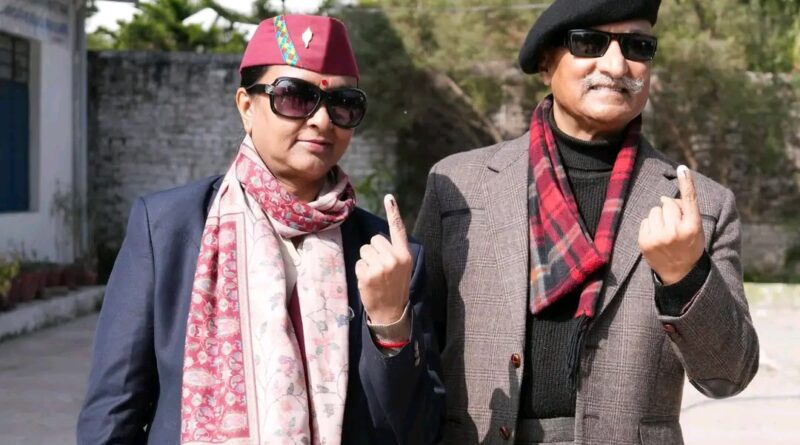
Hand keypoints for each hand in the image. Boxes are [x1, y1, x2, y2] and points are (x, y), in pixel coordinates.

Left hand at [356, 194, 412, 323]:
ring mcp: (380, 267)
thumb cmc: (395, 287)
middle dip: (374, 251)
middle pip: (375, 239)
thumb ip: (395, 252)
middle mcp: (394, 259)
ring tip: (375, 275)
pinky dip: (361, 271)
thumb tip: (378, 238)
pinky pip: (358, 262)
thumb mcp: (403, 268)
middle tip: (381, 268)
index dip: (393, 212)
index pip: (398, 229)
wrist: (391, 312)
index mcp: (405, 255)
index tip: (389, 197)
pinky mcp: (367, 275)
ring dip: (366, 260)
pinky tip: (369, 282)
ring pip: (364, 250)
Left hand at [638, 165, 705, 284]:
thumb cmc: (689, 245)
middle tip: (674, 224)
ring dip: (659, 217)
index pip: (689, 200)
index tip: (683, 168)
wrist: (680, 273)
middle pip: (667, 204)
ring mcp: (659, 237)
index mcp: (693, 227)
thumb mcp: (695, 229)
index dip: (686, 182)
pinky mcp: (645, 242)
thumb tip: (664, 198)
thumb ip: (685, 212)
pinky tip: (657, 237)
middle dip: (669, 210)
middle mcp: (676, 231)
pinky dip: (650, 226)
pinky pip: (645, 221)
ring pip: (654, 211)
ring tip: (665, 232)